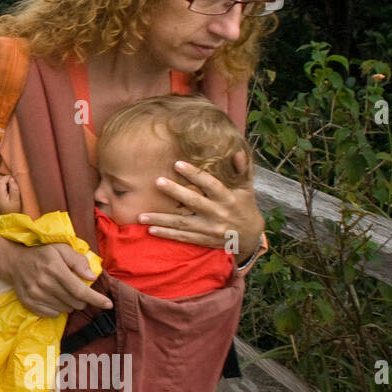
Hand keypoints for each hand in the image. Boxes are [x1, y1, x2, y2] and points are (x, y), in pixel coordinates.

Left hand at [0, 174, 21, 214]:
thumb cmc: (14, 211)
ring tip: (7, 185)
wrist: (7, 222)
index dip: (7, 177)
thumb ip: (14, 188)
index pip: (0, 180)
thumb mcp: (17, 200)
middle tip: (10, 182)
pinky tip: (3, 189)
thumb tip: (11, 179)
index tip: (13, 180)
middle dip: (2, 178)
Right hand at [0, 235, 111, 316]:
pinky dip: (58, 309)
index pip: (80, 290)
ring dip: (70, 303)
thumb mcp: (61, 249)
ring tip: (63, 291)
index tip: (108, 304)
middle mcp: (45, 284)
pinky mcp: (30, 304)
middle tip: (76, 289)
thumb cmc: (42, 254)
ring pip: (65, 309)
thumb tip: (91, 276)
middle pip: (75, 302)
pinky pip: (53, 314)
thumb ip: (78, 260)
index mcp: (55, 269)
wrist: (14, 262)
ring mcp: (36, 295)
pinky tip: (53, 297)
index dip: (96, 299)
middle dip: (82, 299)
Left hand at [139, 153, 263, 257]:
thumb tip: (237, 151)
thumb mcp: (247, 188)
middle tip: (157, 181)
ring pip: (182, 223)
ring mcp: (209, 229)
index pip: (210, 184)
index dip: (194, 174)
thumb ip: (242, 169)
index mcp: (227, 198)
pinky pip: (183, 237)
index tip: (177, 164)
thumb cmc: (245, 207)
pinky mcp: (203, 240)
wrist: (250, 237)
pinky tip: (151, 230)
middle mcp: (217, 213)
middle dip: (175, 192)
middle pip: (193, 202)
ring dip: (161, 219)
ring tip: (141, 216)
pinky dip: (167, 234)